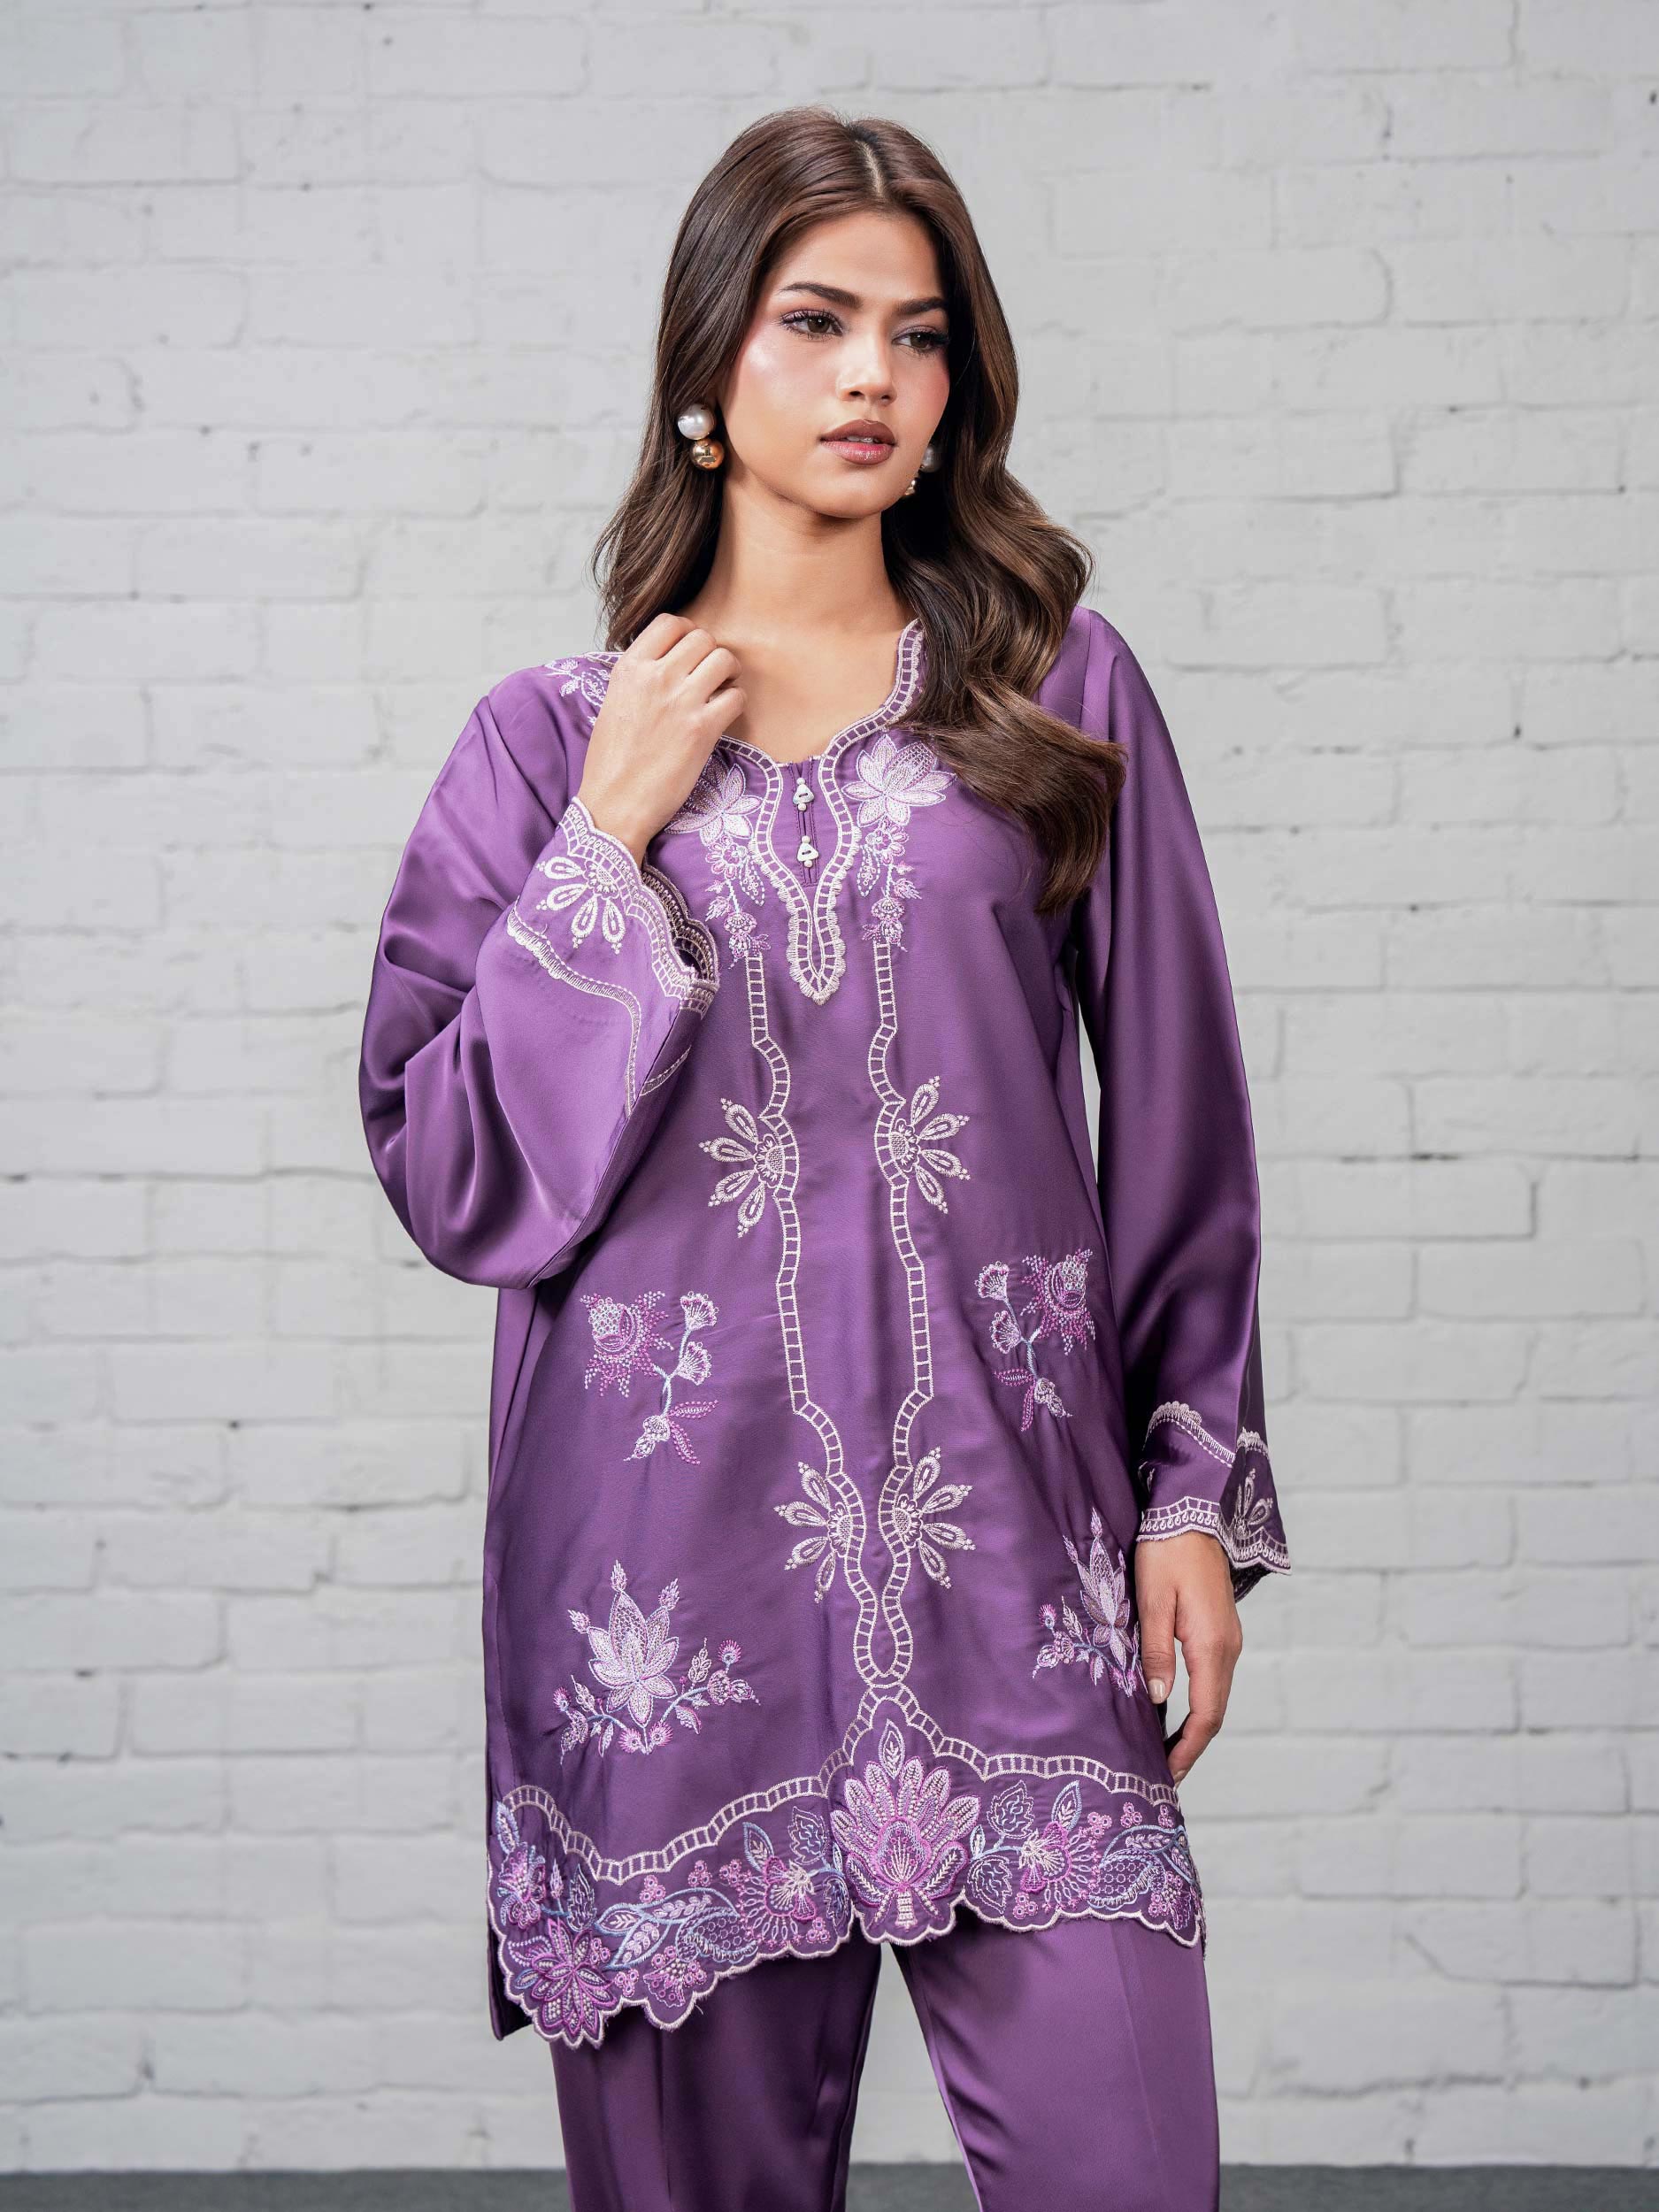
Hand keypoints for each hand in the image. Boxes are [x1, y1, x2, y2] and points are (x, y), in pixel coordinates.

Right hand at [575, 614, 745, 866]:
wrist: (614, 803)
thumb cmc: (611, 761)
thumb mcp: (613, 704)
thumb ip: (639, 677)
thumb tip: (666, 661)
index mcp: (630, 668)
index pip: (670, 622)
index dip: (688, 633)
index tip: (690, 653)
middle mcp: (655, 677)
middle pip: (703, 638)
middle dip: (712, 654)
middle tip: (711, 675)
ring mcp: (680, 702)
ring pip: (724, 659)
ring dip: (729, 674)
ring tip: (722, 691)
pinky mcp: (703, 729)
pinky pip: (736, 696)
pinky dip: (736, 703)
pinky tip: (724, 716)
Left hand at [1134, 1529, 1241, 1784]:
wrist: (1190, 1514)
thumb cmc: (1166, 1553)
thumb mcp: (1152, 1602)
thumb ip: (1156, 1652)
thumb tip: (1158, 1700)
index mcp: (1212, 1646)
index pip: (1206, 1714)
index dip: (1187, 1748)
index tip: (1167, 1774)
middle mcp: (1228, 1647)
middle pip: (1216, 1712)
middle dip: (1191, 1746)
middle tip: (1165, 1774)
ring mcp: (1228, 1638)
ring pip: (1216, 1696)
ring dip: (1195, 1726)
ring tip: (1166, 1749)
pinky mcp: (1221, 1629)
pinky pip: (1213, 1677)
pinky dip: (1198, 1703)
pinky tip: (1177, 1709)